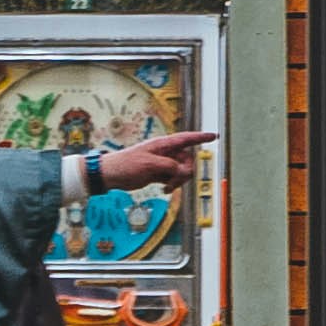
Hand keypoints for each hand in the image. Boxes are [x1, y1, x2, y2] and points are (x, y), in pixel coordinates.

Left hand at [94, 130, 209, 192]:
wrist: (112, 175)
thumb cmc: (126, 164)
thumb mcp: (150, 164)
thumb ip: (170, 166)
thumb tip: (184, 170)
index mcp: (163, 144)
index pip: (186, 139)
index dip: (201, 137)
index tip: (214, 136)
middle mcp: (165, 152)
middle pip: (187, 160)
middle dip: (185, 171)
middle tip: (175, 179)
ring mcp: (162, 163)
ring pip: (181, 170)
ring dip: (178, 180)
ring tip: (168, 186)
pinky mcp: (159, 173)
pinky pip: (174, 178)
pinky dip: (173, 184)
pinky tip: (165, 189)